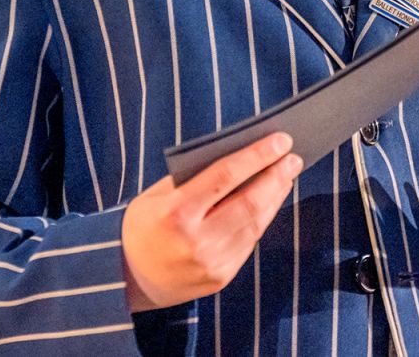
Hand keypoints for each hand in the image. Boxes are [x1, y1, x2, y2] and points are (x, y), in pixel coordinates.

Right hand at [122, 132, 302, 311]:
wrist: (126, 277)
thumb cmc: (142, 225)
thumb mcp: (157, 194)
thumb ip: (195, 178)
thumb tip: (242, 158)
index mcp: (176, 212)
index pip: (226, 176)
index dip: (258, 156)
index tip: (281, 140)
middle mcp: (196, 241)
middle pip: (249, 202)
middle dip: (276, 177)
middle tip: (293, 158)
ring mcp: (210, 263)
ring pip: (255, 224)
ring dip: (275, 197)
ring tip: (285, 177)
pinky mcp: (220, 278)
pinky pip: (249, 243)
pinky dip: (262, 219)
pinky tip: (269, 203)